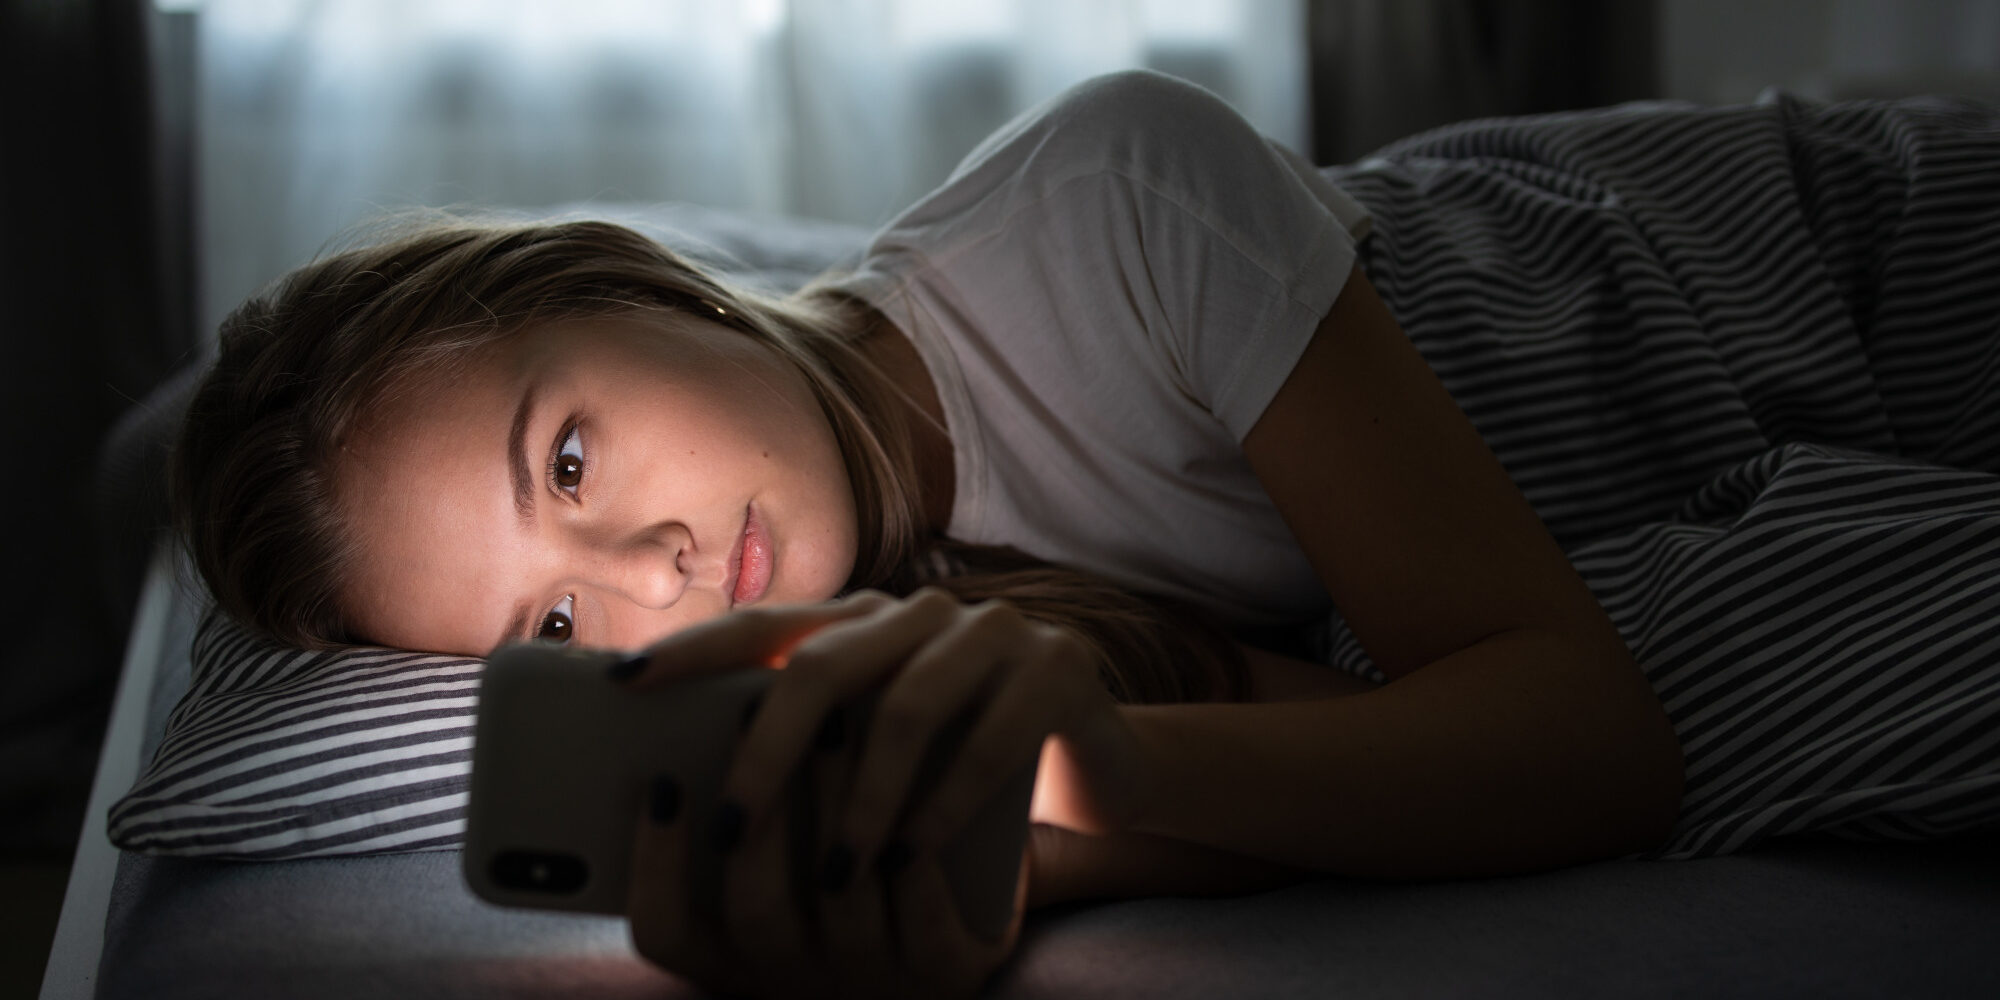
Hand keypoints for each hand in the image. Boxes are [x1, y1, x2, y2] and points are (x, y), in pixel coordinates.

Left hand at [618, 587, 1154, 878]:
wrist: (1101, 772)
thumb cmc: (965, 775)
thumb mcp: (879, 757)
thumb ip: (812, 751)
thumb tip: (684, 793)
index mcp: (869, 622)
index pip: (766, 624)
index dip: (694, 650)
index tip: (623, 682)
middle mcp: (924, 613)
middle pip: (826, 665)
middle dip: (767, 752)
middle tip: (731, 828)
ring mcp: (995, 633)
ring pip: (907, 706)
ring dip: (860, 799)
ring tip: (834, 871)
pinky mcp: (1057, 669)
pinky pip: (989, 739)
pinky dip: (943, 806)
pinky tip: (912, 858)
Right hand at [625, 733, 1030, 998]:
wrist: (967, 947)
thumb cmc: (858, 891)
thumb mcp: (789, 872)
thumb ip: (746, 818)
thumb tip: (696, 731)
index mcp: (741, 957)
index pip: (665, 933)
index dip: (655, 866)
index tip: (663, 784)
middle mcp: (798, 980)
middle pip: (754, 908)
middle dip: (758, 809)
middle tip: (752, 713)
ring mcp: (871, 981)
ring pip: (843, 899)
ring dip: (835, 801)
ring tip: (836, 720)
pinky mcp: (945, 977)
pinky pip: (923, 913)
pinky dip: (913, 847)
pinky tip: (918, 785)